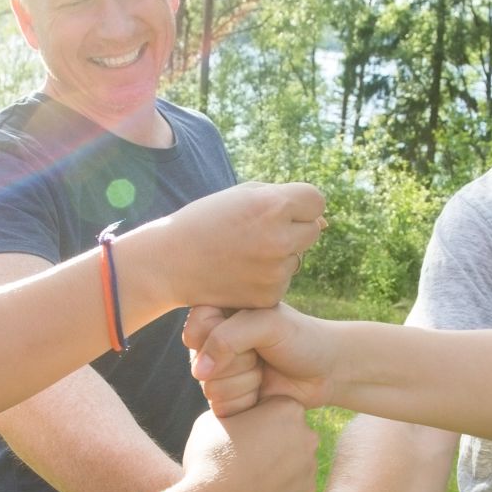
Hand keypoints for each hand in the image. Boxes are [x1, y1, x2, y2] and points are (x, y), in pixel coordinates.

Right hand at [151, 182, 325, 309]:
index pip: (316, 201)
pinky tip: (239, 273)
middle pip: (312, 230)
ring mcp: (276, 271)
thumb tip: (323, 222)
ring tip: (241, 253)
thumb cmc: (205, 221)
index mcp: (273, 205)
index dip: (299, 205)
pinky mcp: (269, 296)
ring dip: (278, 255)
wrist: (169, 262)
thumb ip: (282, 199)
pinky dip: (266, 278)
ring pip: (296, 258)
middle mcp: (279, 239)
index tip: (278, 210)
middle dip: (292, 230)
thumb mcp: (241, 196)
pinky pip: (282, 281)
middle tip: (256, 233)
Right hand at [181, 397, 319, 491]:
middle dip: (271, 439)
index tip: (237, 430)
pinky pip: (293, 485)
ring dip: (276, 464)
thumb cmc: (210, 457)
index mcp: (287, 408)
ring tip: (247, 477)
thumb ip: (237, 411)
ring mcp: (310, 467)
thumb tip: (241, 416)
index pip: (273, 405)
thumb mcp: (214, 418)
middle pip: (289, 432)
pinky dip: (279, 487)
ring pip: (293, 459)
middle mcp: (307, 434)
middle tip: (242, 454)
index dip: (253, 416)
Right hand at [185, 304, 341, 414]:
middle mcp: (212, 343)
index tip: (250, 333)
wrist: (327, 370)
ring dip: (246, 382)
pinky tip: (264, 389)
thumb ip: (227, 337)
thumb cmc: (301, 338)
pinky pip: (221, 408)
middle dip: (238, 363)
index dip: (219, 340)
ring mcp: (218, 372)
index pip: (194, 332)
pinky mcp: (228, 398)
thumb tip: (198, 372)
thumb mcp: (267, 324)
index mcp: (218, 313)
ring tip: (265, 370)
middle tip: (262, 354)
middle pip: (200, 365)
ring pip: (211, 388)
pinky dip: (247, 401)